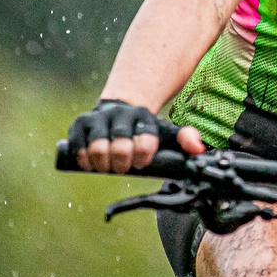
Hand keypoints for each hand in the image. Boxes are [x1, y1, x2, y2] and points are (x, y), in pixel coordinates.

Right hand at [66, 99, 205, 172]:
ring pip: (98, 147)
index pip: (146, 141)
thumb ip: (186, 139)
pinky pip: (78, 145)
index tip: (143, 161)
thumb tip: (199, 150)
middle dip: (123, 163)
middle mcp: (121, 114)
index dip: (143, 156)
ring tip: (108, 166)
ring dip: (103, 164)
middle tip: (124, 166)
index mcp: (144, 117)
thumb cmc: (145, 130)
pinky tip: (90, 162)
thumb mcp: (168, 133)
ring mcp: (99, 117)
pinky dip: (84, 158)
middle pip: (120, 147)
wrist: (121, 110)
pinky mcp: (80, 122)